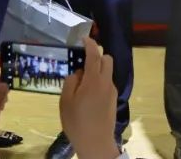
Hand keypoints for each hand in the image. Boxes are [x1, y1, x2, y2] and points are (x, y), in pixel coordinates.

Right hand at [60, 38, 119, 158]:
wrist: (96, 143)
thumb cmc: (77, 122)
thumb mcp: (66, 102)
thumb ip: (71, 82)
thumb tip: (78, 72)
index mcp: (94, 80)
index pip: (94, 55)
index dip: (90, 44)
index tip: (84, 38)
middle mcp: (106, 82)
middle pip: (106, 59)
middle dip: (97, 56)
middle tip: (82, 62)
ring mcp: (112, 91)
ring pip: (107, 72)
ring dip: (98, 70)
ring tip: (82, 83)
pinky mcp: (114, 99)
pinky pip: (107, 83)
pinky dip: (99, 81)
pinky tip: (88, 95)